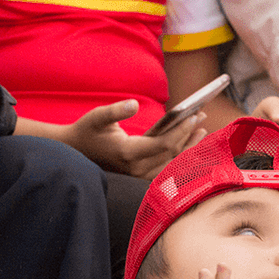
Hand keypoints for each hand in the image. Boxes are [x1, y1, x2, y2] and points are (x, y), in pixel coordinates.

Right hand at [62, 99, 203, 179]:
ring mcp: (139, 174)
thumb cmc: (88, 130)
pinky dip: (180, 154)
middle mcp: (136, 168)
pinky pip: (167, 166)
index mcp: (128, 153)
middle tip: (201, 116)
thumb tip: (134, 104)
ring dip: (188, 146)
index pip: (164, 145)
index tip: (193, 115)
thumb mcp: (98, 116)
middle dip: (189, 135)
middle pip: (172, 154)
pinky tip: (190, 141)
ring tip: (201, 128)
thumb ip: (116, 111)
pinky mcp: (141, 174)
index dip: (181, 131)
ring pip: (172, 163)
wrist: (77, 151)